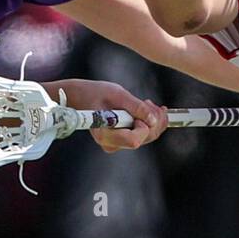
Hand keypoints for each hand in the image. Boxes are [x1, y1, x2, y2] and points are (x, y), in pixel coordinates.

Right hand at [49, 79, 168, 151]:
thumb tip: (153, 120)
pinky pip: (144, 135)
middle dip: (154, 120)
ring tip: (148, 103)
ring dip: (154, 119)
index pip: (134, 140)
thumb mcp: (116, 94)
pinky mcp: (123, 140)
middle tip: (150, 102)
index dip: (144, 126)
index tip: (143, 108)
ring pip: (148, 137)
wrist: (83, 97)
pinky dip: (151, 122)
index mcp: (105, 135)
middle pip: (144, 139)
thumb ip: (136, 106)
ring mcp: (118, 144)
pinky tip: (150, 109)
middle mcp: (112, 144)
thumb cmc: (96, 93)